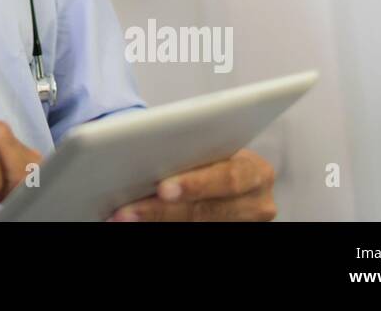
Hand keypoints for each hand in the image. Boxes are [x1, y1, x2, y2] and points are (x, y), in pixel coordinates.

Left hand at [106, 149, 276, 220]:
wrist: (221, 176)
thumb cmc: (208, 154)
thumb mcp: (209, 148)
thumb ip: (192, 150)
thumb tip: (146, 153)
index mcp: (256, 172)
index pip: (227, 178)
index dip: (195, 184)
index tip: (162, 188)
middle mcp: (257, 203)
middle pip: (206, 211)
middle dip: (162, 210)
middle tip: (127, 211)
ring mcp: (245, 223)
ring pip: (199, 225)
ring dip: (156, 220)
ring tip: (123, 217)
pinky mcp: (229, 232)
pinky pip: (196, 232)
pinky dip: (162, 225)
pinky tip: (138, 221)